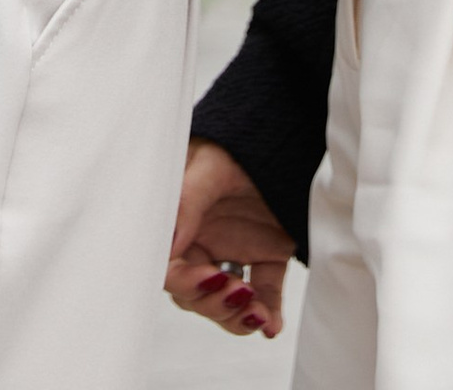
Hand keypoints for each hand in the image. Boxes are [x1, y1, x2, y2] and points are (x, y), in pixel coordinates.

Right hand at [165, 138, 294, 338]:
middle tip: (239, 294)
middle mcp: (203, 241)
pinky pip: (265, 293)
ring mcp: (235, 250)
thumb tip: (170, 245)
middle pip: (196, 293)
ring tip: (258, 314)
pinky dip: (269, 313)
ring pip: (227, 301)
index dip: (186, 281)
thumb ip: (188, 200)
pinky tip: (272, 326)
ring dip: (238, 315)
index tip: (209, 278)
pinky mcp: (267, 254)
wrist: (282, 126)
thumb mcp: (210, 165)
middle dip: (214, 303)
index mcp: (180, 222)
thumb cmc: (234, 142)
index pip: (170, 266)